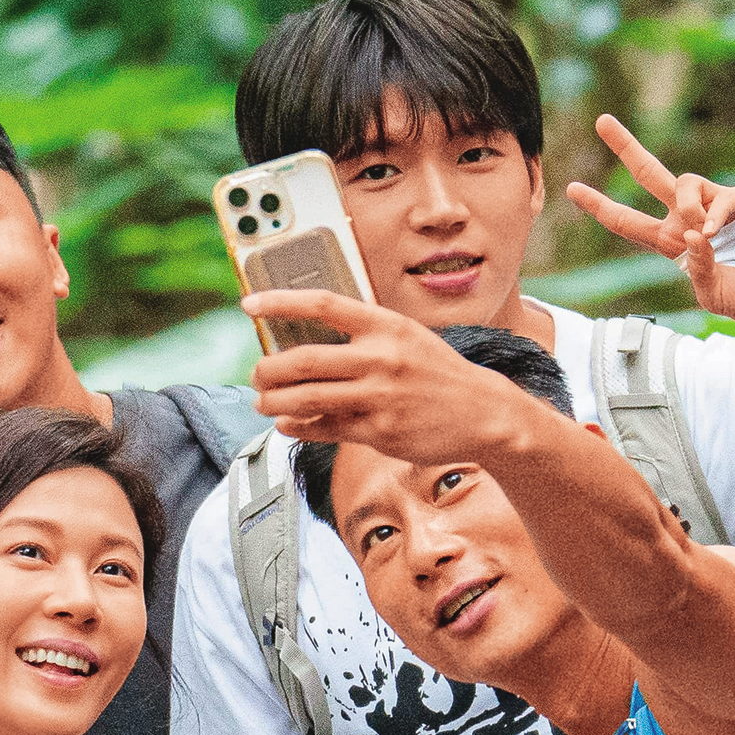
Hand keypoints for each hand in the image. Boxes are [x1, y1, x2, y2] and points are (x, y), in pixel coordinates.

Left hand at [245, 290, 560, 468]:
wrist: (484, 413)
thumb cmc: (439, 374)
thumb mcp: (407, 338)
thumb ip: (363, 336)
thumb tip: (307, 342)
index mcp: (386, 326)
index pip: (322, 305)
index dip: (280, 302)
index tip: (250, 304)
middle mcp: (381, 359)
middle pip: (305, 359)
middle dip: (268, 369)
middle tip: (257, 373)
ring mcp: (380, 397)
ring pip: (308, 398)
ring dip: (275, 401)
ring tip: (264, 401)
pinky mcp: (380, 432)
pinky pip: (326, 429)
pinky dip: (299, 427)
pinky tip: (288, 424)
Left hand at [564, 114, 734, 323]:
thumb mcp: (714, 295)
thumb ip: (697, 269)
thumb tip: (692, 236)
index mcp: (674, 244)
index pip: (628, 221)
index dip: (600, 206)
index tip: (571, 188)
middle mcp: (689, 219)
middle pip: (650, 174)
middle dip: (626, 147)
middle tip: (602, 119)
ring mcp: (715, 206)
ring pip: (681, 183)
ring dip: (684, 207)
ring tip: (702, 234)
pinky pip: (717, 196)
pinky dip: (711, 214)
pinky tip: (715, 232)